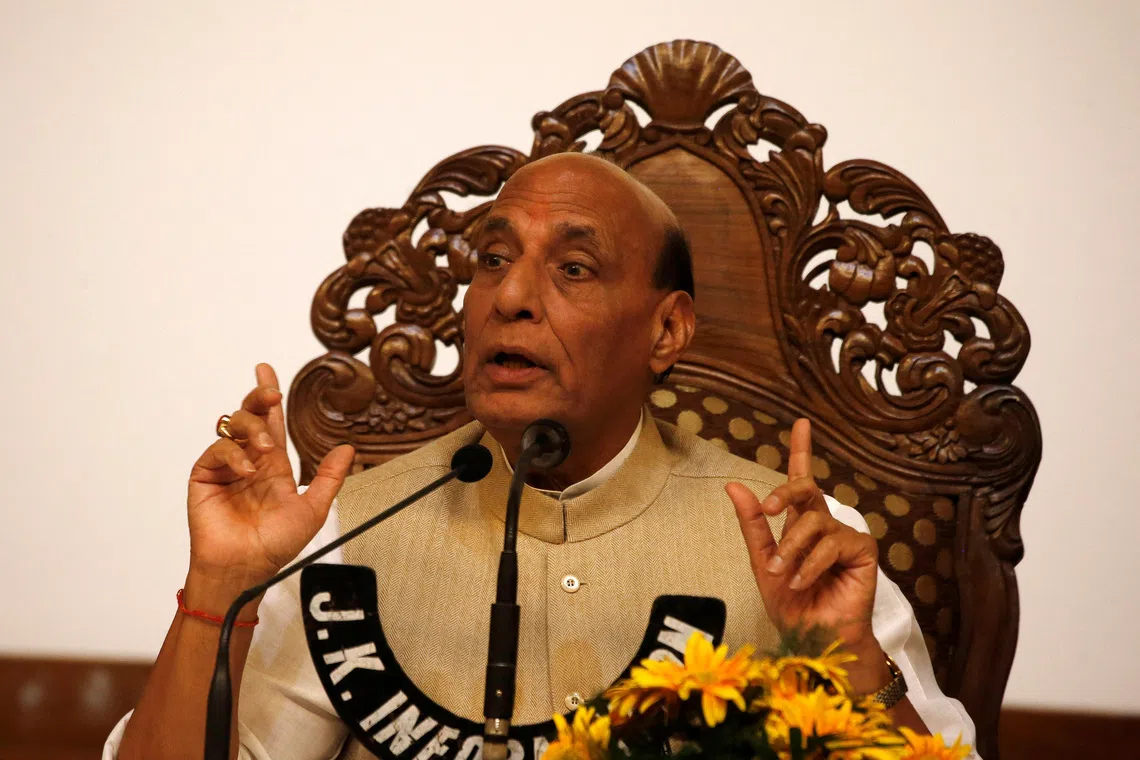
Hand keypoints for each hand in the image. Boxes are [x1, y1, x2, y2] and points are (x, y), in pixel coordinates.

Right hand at [186, 364, 354, 593]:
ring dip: (251, 428)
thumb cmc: (276, 545)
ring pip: (232, 426)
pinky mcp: (205, 477)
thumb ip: (328, 478)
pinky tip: (246, 470)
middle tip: (271, 393)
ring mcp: (225, 468)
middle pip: (249, 416)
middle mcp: (248, 461)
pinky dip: (233, 454)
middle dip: (259, 398)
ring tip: (266, 448)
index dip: (269, 397)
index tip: (266, 370)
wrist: (246, 567)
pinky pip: (216, 450)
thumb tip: (348, 449)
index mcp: (273, 466)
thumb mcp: (312, 509)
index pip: (271, 423)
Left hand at [726, 419, 878, 653]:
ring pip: (813, 521)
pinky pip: (831, 543)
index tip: (802, 423)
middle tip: (768, 508)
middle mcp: (824, 524)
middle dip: (785, 493)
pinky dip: (811, 564)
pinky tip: (802, 581)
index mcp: (800, 524)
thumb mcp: (761, 562)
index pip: (801, 481)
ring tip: (782, 574)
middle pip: (806, 488)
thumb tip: (734, 485)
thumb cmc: (791, 604)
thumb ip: (752, 524)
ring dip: (791, 549)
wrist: (813, 639)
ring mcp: (844, 535)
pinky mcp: (862, 550)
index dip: (801, 451)